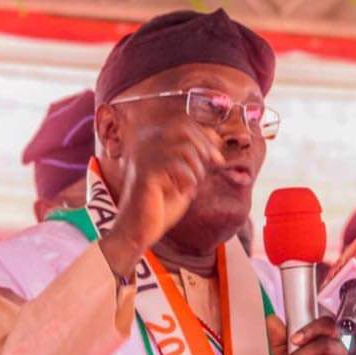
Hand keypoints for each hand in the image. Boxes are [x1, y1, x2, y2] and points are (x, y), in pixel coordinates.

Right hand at [100, 119, 223, 275]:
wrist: (138, 231)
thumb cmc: (160, 205)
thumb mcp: (183, 176)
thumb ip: (195, 157)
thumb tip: (216, 139)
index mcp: (150, 142)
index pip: (183, 123)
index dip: (206, 135)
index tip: (218, 156)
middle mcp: (143, 144)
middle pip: (184, 128)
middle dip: (205, 146)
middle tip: (215, 165)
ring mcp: (143, 157)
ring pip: (184, 148)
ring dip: (197, 168)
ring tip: (192, 184)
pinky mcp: (145, 173)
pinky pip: (178, 166)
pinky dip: (189, 180)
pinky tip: (184, 192)